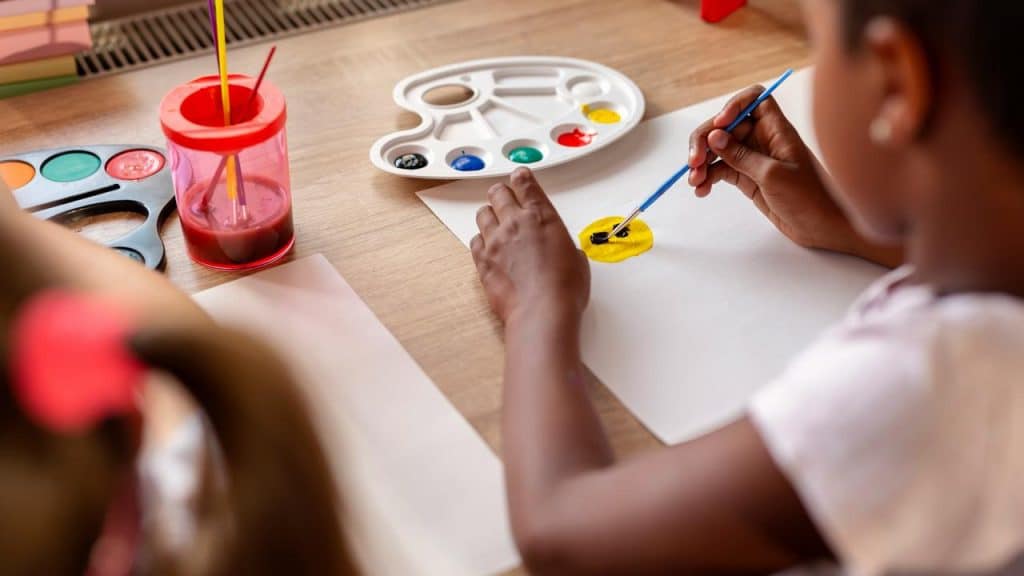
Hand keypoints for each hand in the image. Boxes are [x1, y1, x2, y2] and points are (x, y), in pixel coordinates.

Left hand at [471, 168, 589, 324]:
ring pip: (483, 214)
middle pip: (498, 193)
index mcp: (541, 216)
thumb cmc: (564, 289)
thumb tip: (561, 251)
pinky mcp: (482, 261)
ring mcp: (495, 241)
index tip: (520, 177)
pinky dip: (481, 241)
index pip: (525, 184)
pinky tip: (489, 248)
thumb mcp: (576, 259)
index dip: (521, 178)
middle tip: (505, 198)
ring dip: (490, 216)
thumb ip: (562, 245)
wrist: (542, 312)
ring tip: (497, 224)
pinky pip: (475, 241)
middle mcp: (515, 223)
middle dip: (502, 194)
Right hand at [688, 85, 859, 254]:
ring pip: (719, 150)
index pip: (754, 100)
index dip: (734, 106)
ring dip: (703, 162)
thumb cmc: (810, 198)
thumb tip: (714, 136)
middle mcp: (763, 140)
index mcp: (776, 130)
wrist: (823, 227)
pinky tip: (701, 189)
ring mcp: (754, 159)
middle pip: (726, 127)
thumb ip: (741, 156)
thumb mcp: (773, 175)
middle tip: (694, 162)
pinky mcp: (748, 178)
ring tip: (694, 181)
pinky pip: (721, 170)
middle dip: (705, 141)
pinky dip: (708, 177)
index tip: (718, 125)